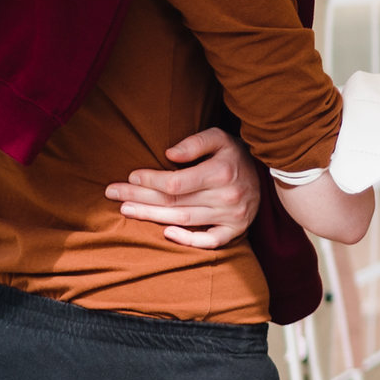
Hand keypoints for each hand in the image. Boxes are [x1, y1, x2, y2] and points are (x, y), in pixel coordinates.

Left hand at [106, 127, 262, 248]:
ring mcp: (231, 216)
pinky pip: (209, 241)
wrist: (267, 175)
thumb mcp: (220, 137)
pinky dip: (188, 240)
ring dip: (151, 216)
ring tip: (125, 210)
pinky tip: (166, 234)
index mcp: (221, 172)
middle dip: (139, 198)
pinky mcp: (234, 230)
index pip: (175, 182)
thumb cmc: (234, 155)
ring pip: (183, 220)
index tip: (130, 176)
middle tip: (112, 194)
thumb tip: (169, 154)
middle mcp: (226, 196)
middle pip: (174, 202)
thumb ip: (195, 143)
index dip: (149, 181)